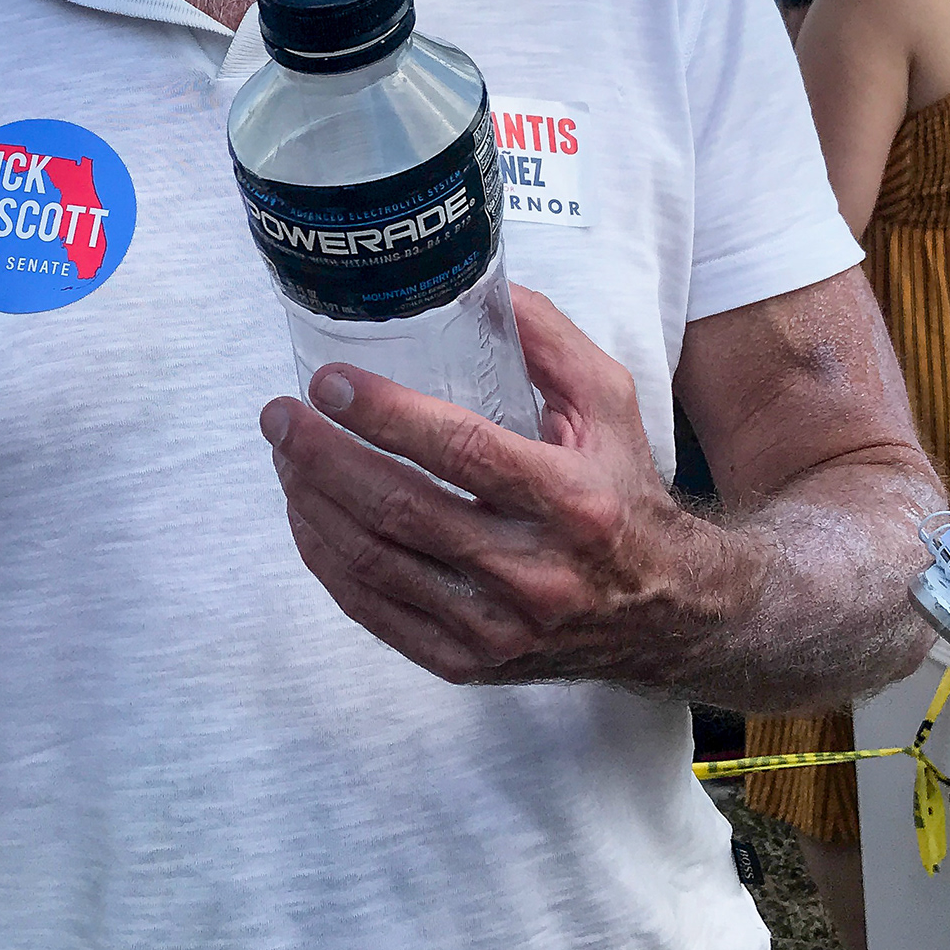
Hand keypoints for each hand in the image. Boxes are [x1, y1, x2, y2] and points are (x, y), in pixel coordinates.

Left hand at [258, 288, 725, 684]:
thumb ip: (547, 340)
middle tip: (280, 414)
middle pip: (399, 509)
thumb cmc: (624, 495)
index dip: (384, 414)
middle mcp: (534, 572)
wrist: (668, 613)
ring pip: (374, 563)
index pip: (461, 450)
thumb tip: (474, 286)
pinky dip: (325, 560)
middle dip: (322, 455)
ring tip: (285, 455)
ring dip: (312, 502)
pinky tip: (305, 515)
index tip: (328, 381)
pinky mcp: (469, 663)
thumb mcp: (610, 406)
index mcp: (571, 500)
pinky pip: (373, 613)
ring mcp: (497, 627)